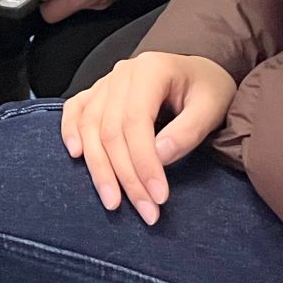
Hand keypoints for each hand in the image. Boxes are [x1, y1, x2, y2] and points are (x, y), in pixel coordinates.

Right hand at [60, 52, 233, 224]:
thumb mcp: (212, 107)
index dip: (144, 163)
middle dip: (126, 176)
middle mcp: (122, 73)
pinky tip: (76, 155)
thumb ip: (188, 131)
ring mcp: (107, 82)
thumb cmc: (208, 89)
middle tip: (146, 211)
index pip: (136, 122)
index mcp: (150, 70)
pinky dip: (70, 131)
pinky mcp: (99, 92)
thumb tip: (160, 156)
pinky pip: (76, 110)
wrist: (199, 74)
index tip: (159, 197)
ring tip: (113, 202)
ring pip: (90, 127)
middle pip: (111, 130)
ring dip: (99, 168)